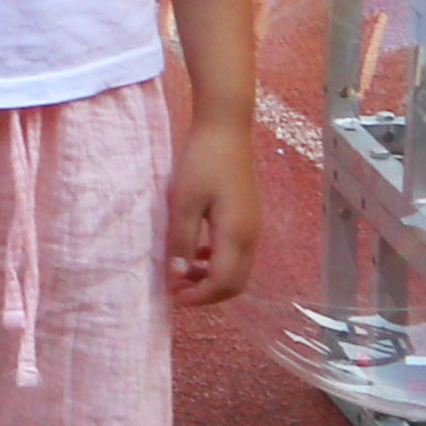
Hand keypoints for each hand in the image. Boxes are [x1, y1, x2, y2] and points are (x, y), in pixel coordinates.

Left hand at [164, 110, 260, 308]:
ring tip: (181, 274)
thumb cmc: (201, 162)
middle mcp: (251, 237)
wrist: (225, 128)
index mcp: (236, 235)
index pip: (223, 283)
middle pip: (235, 283)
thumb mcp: (183, 201)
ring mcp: (252, 226)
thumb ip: (182, 240)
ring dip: (212, 278)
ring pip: (237, 269)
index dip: (199, 296)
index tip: (173, 297)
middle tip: (177, 291)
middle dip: (207, 294)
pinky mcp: (248, 216)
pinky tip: (196, 253)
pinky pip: (236, 252)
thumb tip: (178, 276)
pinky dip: (217, 261)